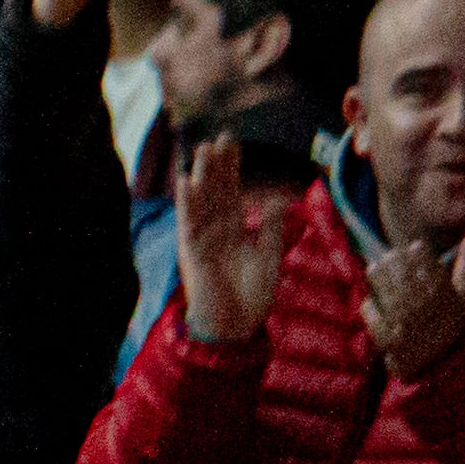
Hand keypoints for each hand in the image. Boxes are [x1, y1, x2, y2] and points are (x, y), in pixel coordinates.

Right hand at [172, 136, 282, 348]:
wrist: (237, 326)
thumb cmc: (252, 297)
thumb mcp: (270, 256)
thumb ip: (273, 228)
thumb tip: (278, 198)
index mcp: (233, 231)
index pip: (232, 192)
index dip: (233, 169)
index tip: (234, 144)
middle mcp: (215, 232)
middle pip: (216, 191)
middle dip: (218, 165)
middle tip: (220, 137)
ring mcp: (202, 240)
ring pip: (202, 201)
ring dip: (202, 176)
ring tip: (203, 150)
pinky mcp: (193, 251)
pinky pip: (188, 222)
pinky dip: (186, 202)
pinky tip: (186, 180)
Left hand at [362, 234, 464, 376]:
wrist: (440, 361)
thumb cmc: (451, 321)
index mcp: (444, 298)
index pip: (432, 271)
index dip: (421, 256)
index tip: (415, 246)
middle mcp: (424, 309)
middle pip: (405, 280)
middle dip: (396, 264)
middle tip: (391, 254)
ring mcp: (404, 324)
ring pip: (387, 296)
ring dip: (378, 280)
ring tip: (375, 267)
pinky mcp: (388, 339)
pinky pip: (375, 318)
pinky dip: (371, 308)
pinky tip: (370, 300)